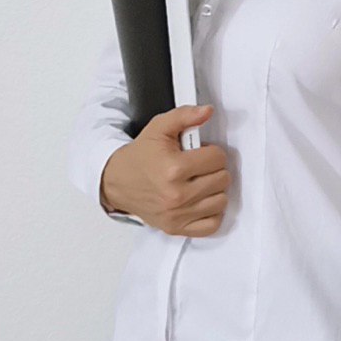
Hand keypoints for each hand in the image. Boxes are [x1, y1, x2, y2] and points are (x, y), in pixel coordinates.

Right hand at [100, 104, 231, 236]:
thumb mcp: (159, 128)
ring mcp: (177, 214)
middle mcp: (177, 195)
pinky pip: (212, 225)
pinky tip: (202, 201)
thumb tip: (207, 112)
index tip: (202, 152)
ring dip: (214, 190)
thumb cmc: (140, 157)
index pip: (217, 158)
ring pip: (221, 201)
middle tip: (200, 167)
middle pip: (222, 179)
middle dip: (214, 169)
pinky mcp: (176, 228)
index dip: (212, 152)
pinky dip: (211, 213)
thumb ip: (185, 116)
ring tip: (200, 182)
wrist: (117, 182)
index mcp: (174, 169)